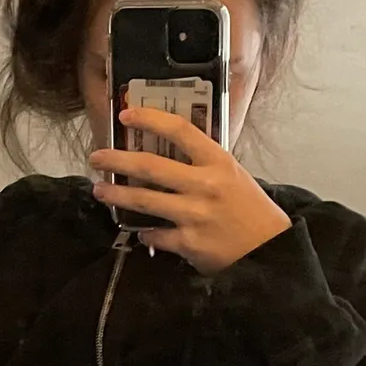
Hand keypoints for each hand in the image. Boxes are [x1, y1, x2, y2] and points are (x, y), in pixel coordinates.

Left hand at [90, 107, 290, 273]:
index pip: (179, 130)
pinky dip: (145, 233)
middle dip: (117, 159)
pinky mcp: (188, 243)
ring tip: (99, 190)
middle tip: (96, 157)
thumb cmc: (251, 210)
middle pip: (150, 166)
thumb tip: (171, 153)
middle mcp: (204, 185)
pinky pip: (155, 235)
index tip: (127, 115)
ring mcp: (194, 215)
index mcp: (217, 161)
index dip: (149, 119)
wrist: (268, 250)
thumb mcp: (234, 175)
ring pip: (144, 201)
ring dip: (117, 194)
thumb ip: (204, 164)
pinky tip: (140, 231)